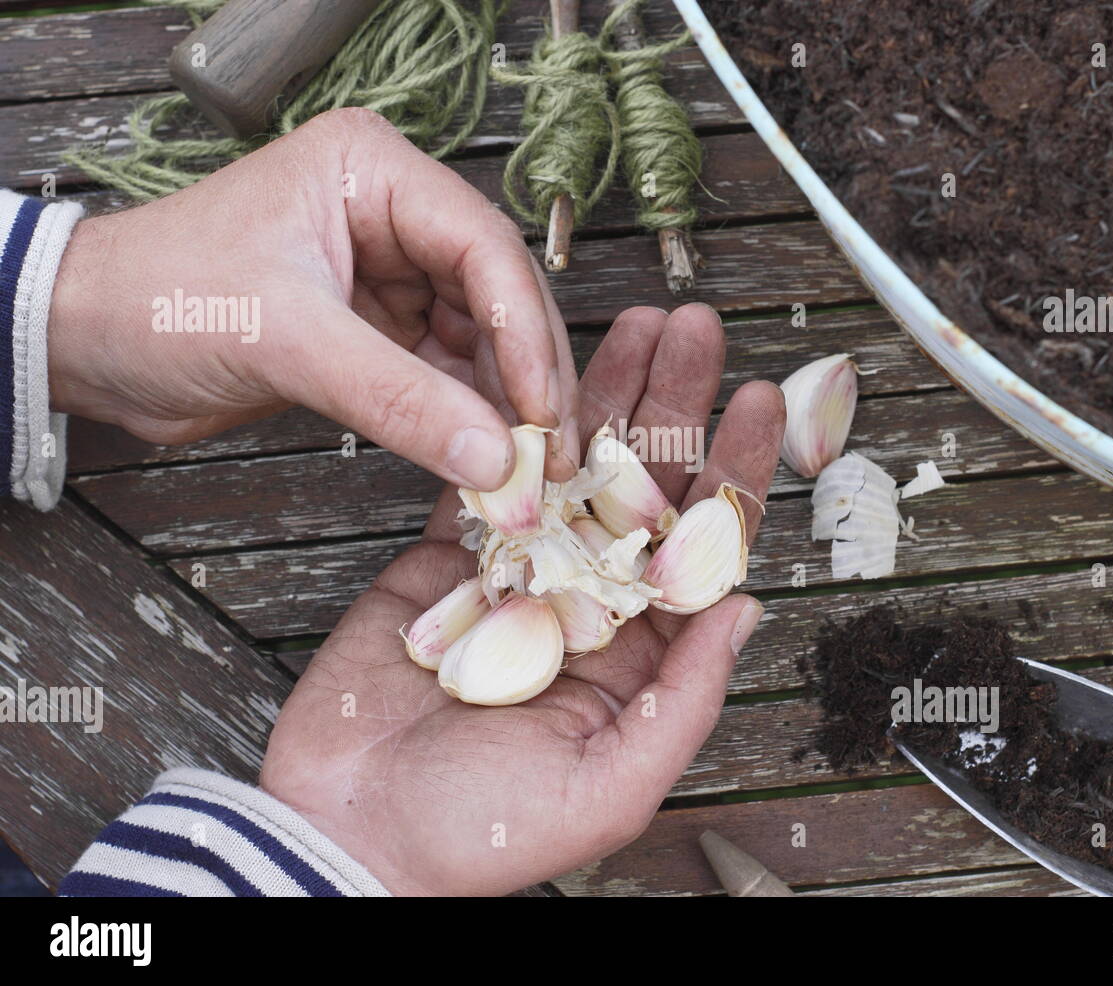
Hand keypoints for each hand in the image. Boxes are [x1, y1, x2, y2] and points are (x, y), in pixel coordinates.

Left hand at [47, 107, 579, 488]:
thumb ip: (398, 399)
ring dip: (503, 405)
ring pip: (478, 342)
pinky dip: (465, 420)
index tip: (542, 409)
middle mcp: (393, 217)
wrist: (85, 341)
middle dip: (525, 375)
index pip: (482, 247)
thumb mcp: (287, 340)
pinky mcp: (376, 333)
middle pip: (495, 296)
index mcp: (374, 174)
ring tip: (527, 468)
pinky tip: (486, 459)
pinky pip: (443, 376)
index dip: (523, 331)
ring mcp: (389, 276)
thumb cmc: (160, 298)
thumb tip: (496, 460)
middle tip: (550, 451)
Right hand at [259, 304, 785, 894]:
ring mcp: (520, 574)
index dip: (733, 471)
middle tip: (698, 331)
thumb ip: (684, 700)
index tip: (756, 403)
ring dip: (606, 394)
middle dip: (676, 403)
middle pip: (648, 485)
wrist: (352, 833)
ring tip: (634, 326)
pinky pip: (491, 481)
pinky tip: (540, 372)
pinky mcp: (448, 561)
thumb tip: (744, 610)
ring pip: (576, 467)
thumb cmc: (480, 833)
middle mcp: (589, 603)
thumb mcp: (609, 786)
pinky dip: (515, 427)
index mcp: (639, 654)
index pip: (702, 546)